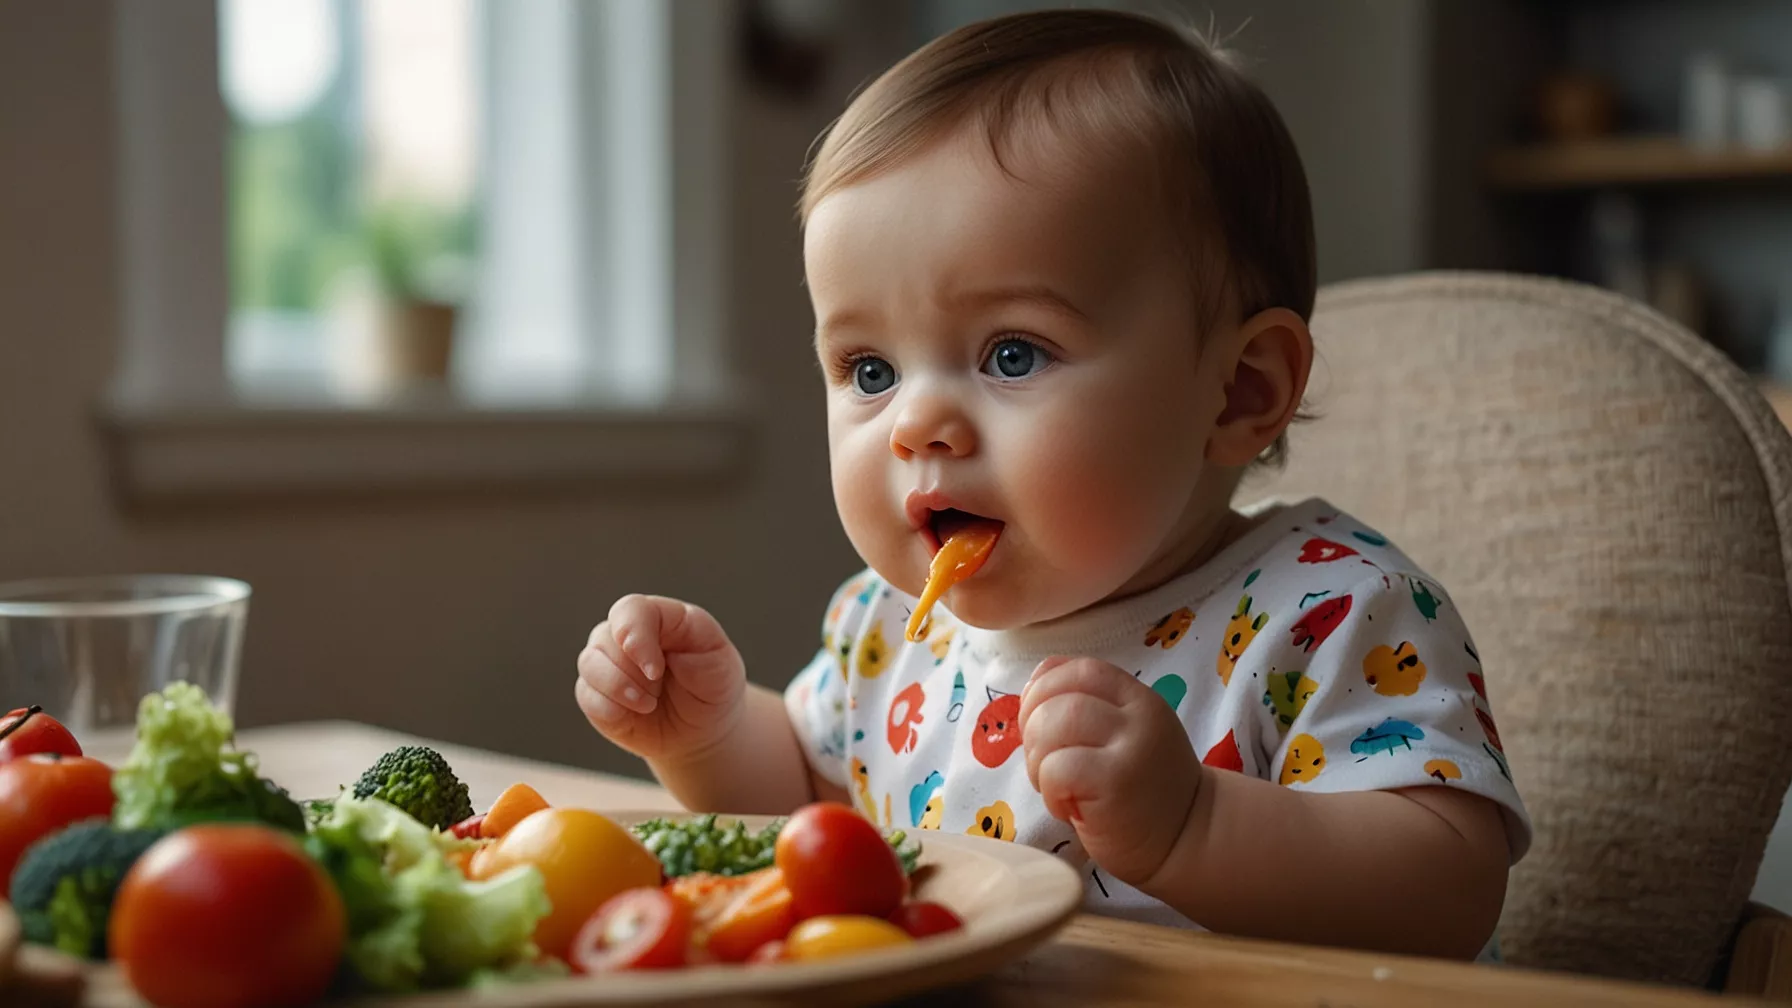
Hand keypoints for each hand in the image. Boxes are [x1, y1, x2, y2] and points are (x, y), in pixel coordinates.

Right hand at [576, 595, 746, 764]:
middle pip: (605, 638)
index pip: (630, 611)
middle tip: (660, 691)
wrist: (705, 726)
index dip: (636, 638)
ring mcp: (607, 662)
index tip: (655, 672)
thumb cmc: (713, 684)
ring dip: (620, 689)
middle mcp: (625, 634)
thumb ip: (689, 641)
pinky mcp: (595, 693)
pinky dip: (610, 709)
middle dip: (634, 673)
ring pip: (589, 663)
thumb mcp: (720, 657)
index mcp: (658, 616)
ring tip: (650, 704)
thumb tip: (637, 652)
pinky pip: (586, 695)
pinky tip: (635, 714)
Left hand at [1019, 656, 1203, 886]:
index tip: (1037, 719)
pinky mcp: (1115, 784)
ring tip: (1054, 785)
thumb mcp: (1127, 736)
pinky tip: (1066, 807)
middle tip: (1043, 763)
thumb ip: (1090, 709)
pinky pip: (1058, 769)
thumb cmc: (1144, 791)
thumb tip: (1032, 693)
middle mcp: (1137, 717)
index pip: (1081, 669)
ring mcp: (1129, 749)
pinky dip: (1049, 789)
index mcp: (1138, 698)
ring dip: (1037, 759)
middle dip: (1033, 728)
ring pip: (1053, 726)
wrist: (1189, 840)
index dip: (1044, 688)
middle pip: (1060, 698)